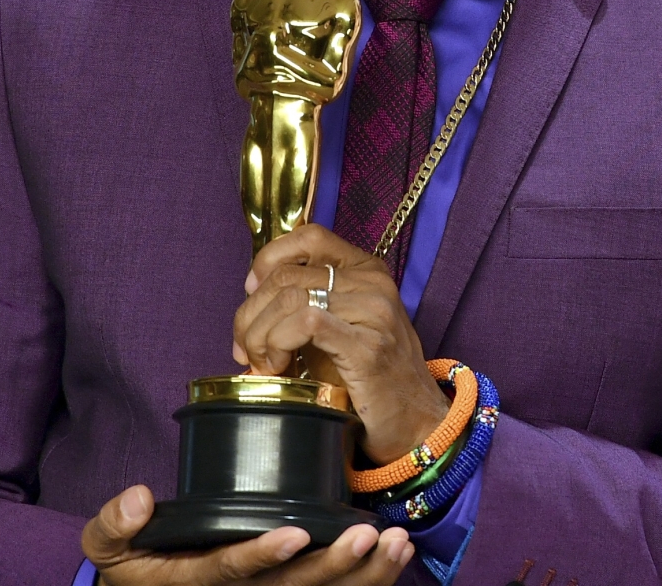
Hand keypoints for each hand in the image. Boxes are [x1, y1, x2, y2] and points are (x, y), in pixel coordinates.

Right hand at [82, 485, 412, 585]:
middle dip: (333, 565)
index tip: (296, 532)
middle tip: (366, 535)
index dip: (263, 556)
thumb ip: (114, 525)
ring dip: (363, 575)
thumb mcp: (106, 548)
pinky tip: (396, 554)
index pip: (230, 573)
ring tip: (394, 542)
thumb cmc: (132, 565)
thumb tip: (140, 498)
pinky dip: (368, 580)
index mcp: (192, 584)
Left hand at [234, 225, 449, 464]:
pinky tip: (276, 367)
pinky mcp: (368, 346)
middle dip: (250, 314)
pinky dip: (277, 343)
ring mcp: (374, 312)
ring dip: (259, 334)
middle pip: (287, 276)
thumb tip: (250, 305)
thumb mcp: (338, 329)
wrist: (416, 425)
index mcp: (367, 271)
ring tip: (261, 363)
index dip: (269, 259)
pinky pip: (306, 323)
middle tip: (245, 350)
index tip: (251, 293)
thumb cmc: (370, 381)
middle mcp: (373, 283)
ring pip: (290, 298)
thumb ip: (305, 306)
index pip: (309, 237)